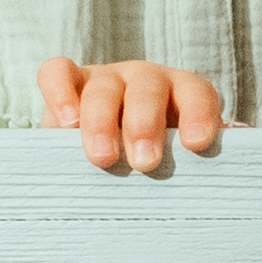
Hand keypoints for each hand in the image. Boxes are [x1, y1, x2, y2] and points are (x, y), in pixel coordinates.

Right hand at [37, 56, 224, 175]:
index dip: (198, 115)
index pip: (196, 94)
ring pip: (104, 88)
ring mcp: (105, 77)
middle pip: (147, 91)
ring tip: (102, 158)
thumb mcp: (173, 163)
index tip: (196, 145)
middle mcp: (146, 79)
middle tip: (144, 163)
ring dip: (102, 122)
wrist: (104, 154)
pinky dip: (60, 92)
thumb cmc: (147, 163)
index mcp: (182, 95)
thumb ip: (189, 168)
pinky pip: (57, 73)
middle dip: (144, 126)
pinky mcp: (68, 79)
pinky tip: (67, 121)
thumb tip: (204, 189)